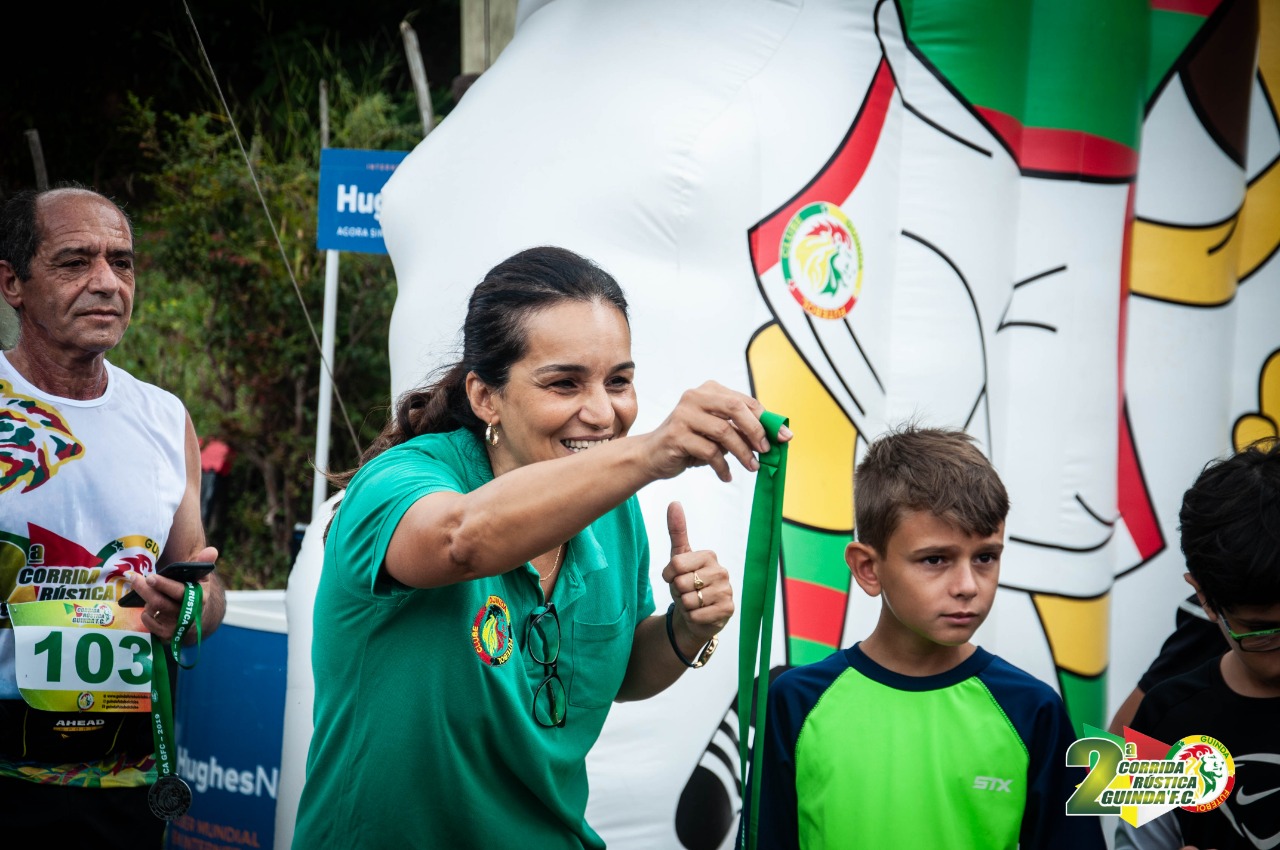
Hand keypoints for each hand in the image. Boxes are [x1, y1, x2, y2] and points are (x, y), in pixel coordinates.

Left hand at [125, 546, 217, 641]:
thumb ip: (203, 563)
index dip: (164, 585)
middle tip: (134, 577)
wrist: (198, 620)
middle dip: (144, 589)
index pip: (179, 592)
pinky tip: (149, 607)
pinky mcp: (167, 637)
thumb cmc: (195, 594)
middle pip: (160, 603)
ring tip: (144, 589)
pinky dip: (146, 614)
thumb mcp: (202, 579)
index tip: (150, 577)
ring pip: (153, 611)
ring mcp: (177, 628)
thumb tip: (212, 550)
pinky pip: (148, 623)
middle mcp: (188, 615)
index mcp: (199, 598)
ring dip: (145, 599)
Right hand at [642, 381, 788, 482]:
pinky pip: (709, 451)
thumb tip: (775, 437)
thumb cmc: (690, 442)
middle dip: (756, 431)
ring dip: (742, 453)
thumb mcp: (718, 432)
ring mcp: (683, 415)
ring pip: (724, 432)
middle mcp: (695, 397)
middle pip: (735, 409)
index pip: (745, 401)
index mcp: (709, 390)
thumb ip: (741, 429)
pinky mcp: (676, 435)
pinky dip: (722, 466)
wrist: (652, 455)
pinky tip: (726, 475)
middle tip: (766, 451)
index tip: (784, 438)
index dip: (767, 419)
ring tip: (752, 467)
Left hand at [660, 502, 732, 653]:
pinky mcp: (727, 610)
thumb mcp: (678, 558)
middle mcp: (721, 571)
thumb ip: (677, 531)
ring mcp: (727, 591)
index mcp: (709, 556)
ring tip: (693, 602)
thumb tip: (674, 502)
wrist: (695, 615)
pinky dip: (692, 617)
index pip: (676, 564)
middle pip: (681, 583)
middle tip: (687, 592)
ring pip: (689, 601)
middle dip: (678, 592)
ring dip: (685, 605)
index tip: (675, 577)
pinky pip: (697, 616)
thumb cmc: (686, 584)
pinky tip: (699, 613)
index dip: (668, 575)